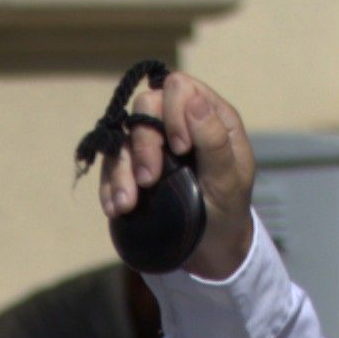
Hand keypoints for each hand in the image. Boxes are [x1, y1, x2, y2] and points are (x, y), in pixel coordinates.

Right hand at [99, 69, 260, 281]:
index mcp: (209, 116)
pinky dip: (109, 185)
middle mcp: (177, 124)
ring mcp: (153, 145)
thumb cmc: (228, 209)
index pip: (179, 87)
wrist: (210, 250)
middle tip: (149, 180)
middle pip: (145, 105)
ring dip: (120, 169)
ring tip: (127, 203)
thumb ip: (214, 140)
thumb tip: (193, 100)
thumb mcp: (229, 180)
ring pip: (123, 136)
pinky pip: (110, 165)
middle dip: (143, 142)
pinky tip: (116, 208)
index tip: (180, 149)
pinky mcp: (132, 169)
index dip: (174, 112)